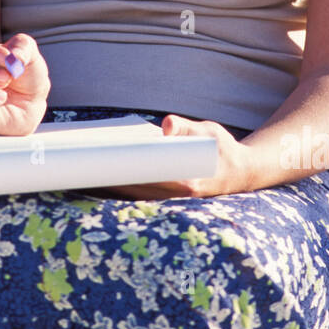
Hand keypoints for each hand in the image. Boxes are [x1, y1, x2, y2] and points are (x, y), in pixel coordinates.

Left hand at [102, 116, 255, 199]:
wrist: (242, 172)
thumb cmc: (222, 148)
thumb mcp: (208, 131)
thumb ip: (186, 128)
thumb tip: (166, 126)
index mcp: (188, 183)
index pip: (147, 179)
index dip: (124, 174)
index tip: (103, 164)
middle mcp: (178, 198)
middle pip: (136, 190)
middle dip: (112, 179)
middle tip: (86, 165)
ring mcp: (173, 201)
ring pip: (136, 195)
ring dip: (114, 186)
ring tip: (87, 171)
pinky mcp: (169, 200)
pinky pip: (141, 195)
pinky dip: (124, 186)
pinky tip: (104, 177)